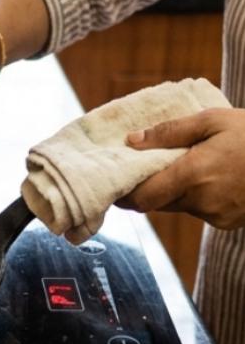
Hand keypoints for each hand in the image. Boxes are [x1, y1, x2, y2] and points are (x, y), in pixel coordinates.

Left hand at [118, 108, 244, 229]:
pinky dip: (196, 196)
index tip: (113, 185)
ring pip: (179, 205)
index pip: (143, 197)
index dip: (124, 194)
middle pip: (158, 201)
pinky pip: (200, 210)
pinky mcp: (230, 222)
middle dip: (149, 186)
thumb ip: (169, 132)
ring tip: (186, 164)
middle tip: (144, 166)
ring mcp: (218, 215)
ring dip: (174, 189)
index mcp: (193, 176)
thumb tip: (132, 141)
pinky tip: (210, 175)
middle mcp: (202, 202)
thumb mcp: (212, 120)